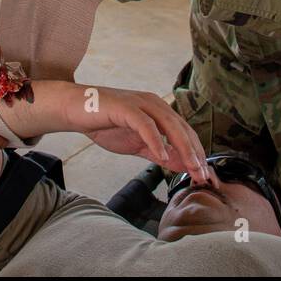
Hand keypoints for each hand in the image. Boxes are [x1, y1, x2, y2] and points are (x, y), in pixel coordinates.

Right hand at [78, 86, 214, 183]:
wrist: (75, 110)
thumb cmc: (105, 124)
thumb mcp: (137, 145)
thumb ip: (158, 153)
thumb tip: (182, 166)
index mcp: (159, 111)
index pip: (185, 133)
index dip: (197, 154)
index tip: (204, 176)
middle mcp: (154, 104)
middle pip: (182, 129)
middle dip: (195, 153)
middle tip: (203, 175)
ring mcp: (140, 104)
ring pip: (169, 124)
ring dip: (183, 147)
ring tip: (191, 167)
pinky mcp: (125, 107)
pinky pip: (145, 123)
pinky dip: (156, 140)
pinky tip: (162, 156)